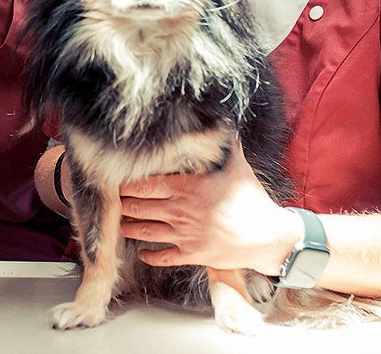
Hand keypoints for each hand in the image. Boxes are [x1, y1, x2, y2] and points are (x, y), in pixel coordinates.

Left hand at [120, 144, 298, 274]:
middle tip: (113, 200)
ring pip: (146, 231)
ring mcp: (184, 235)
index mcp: (187, 187)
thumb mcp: (237, 166)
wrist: (267, 237)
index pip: (146, 185)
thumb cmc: (252, 199)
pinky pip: (163, 257)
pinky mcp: (192, 255)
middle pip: (140, 207)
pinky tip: (142, 254)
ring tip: (120, 224)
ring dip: (129, 228)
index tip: (118, 181)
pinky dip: (149, 256)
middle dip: (124, 204)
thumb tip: (222, 122)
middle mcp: (180, 211)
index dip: (128, 184)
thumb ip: (225, 145)